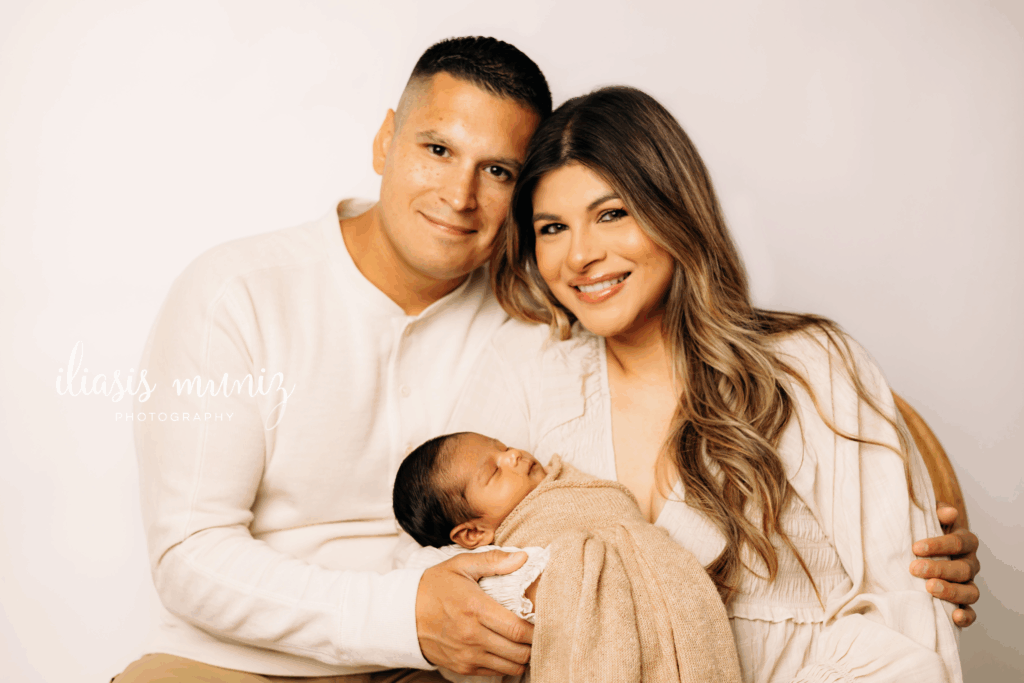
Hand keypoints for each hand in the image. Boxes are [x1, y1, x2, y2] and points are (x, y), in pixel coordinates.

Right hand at [415, 550, 533, 675]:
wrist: (401, 614)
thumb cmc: (433, 586)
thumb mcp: (461, 565)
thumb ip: (493, 561)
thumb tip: (523, 557)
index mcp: (476, 609)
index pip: (518, 630)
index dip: (538, 630)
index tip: (545, 621)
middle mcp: (472, 636)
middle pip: (519, 652)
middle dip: (535, 644)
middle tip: (538, 632)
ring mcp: (467, 655)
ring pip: (511, 666)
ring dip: (523, 656)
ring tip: (525, 642)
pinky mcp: (462, 667)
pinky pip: (495, 672)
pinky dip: (507, 664)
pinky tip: (508, 650)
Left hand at [910, 502, 980, 626]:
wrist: (916, 551)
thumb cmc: (922, 533)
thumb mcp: (926, 518)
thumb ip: (936, 513)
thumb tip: (948, 513)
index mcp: (964, 542)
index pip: (959, 542)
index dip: (939, 545)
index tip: (916, 547)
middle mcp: (970, 563)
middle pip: (963, 568)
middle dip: (939, 568)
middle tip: (915, 568)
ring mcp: (967, 584)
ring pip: (970, 591)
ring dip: (951, 591)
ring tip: (929, 588)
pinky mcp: (962, 603)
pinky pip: (971, 612)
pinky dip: (966, 616)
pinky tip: (954, 616)